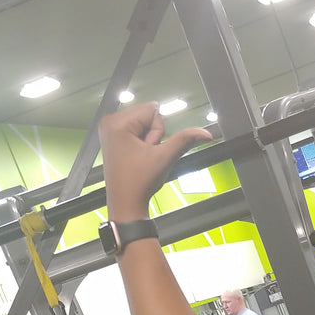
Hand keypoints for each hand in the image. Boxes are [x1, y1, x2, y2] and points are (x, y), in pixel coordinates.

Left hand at [99, 103, 210, 222]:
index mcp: (117, 123)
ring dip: (148, 140)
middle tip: (145, 156)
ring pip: (142, 123)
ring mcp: (109, 129)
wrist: (126, 203)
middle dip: (152, 135)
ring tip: (140, 158)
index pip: (152, 110)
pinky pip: (135, 130)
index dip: (158, 132)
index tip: (149, 149)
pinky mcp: (112, 137)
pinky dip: (141, 143)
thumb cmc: (139, 182)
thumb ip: (185, 140)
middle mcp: (109, 121)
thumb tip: (205, 133)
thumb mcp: (164, 157)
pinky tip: (136, 157)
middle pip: (146, 115)